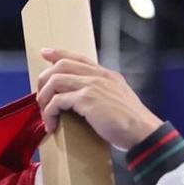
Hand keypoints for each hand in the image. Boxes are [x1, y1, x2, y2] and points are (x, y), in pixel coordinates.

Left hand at [35, 48, 161, 148]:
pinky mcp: (87, 99)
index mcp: (107, 75)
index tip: (44, 52)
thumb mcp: (116, 100)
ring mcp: (93, 85)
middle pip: (61, 65)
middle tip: (40, 99)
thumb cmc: (129, 123)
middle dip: (44, 80)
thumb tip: (78, 101)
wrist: (143, 132)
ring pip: (55, 81)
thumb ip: (101, 94)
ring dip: (44, 99)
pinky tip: (52, 125)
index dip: (59, 53)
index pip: (79, 58)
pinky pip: (57, 101)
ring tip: (45, 114)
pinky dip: (49, 114)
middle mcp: (99, 76)